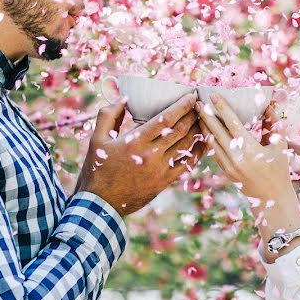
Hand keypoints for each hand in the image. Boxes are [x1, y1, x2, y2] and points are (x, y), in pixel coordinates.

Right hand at [76, 92, 203, 215]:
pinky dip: (197, 152)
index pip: (166, 119)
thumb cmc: (97, 168)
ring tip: (203, 119)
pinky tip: (203, 142)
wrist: (101, 203)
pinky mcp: (164, 182)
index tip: (191, 96)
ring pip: (187, 146)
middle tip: (199, 104)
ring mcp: (160, 170)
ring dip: (198, 131)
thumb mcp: (96, 139)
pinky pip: (187, 165)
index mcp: (135, 141)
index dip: (182, 106)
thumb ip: (108, 115)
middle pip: (180, 130)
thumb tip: (124, 98)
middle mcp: (150, 155)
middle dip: (193, 115)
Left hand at [198, 96, 299, 262]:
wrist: (271, 198)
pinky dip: (208, 140)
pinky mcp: (225, 172)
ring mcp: (228, 166)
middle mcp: (236, 157)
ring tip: (198, 112)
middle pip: (216, 131)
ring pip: (211, 142)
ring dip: (204, 126)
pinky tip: (204, 130)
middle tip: (198, 101)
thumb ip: (273, 123)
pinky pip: (213, 152)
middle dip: (206, 115)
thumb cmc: (279, 168)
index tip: (214, 96)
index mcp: (251, 149)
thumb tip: (268, 103)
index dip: (222, 108)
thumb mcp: (280, 145)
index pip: (232, 123)